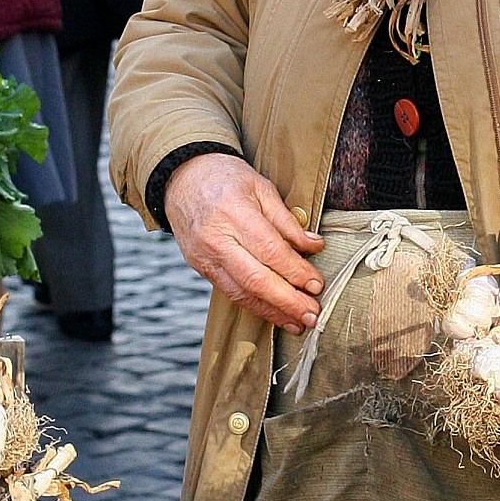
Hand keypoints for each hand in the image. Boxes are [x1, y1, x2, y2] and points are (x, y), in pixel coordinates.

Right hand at [164, 153, 325, 333]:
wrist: (183, 178)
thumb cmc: (226, 178)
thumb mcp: (261, 187)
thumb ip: (287, 221)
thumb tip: (314, 246)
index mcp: (234, 213)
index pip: (270, 251)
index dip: (296, 271)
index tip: (316, 284)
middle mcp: (216, 239)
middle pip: (256, 279)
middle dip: (287, 301)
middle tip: (312, 314)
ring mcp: (205, 256)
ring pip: (241, 293)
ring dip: (273, 311)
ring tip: (298, 322)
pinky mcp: (200, 267)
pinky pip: (230, 292)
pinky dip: (255, 305)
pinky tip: (275, 313)